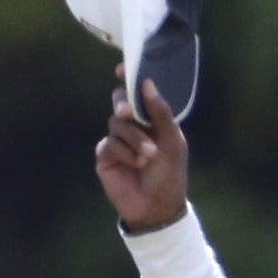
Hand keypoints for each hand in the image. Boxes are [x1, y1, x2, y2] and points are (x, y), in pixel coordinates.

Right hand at [96, 78, 192, 232]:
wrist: (157, 208)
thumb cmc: (170, 175)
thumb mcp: (172, 141)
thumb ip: (160, 112)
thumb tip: (147, 83)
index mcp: (152, 120)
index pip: (138, 94)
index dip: (130, 79)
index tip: (123, 70)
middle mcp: (133, 126)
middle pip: (120, 100)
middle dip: (123, 103)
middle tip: (127, 111)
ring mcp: (118, 140)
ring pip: (116, 124)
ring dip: (134, 138)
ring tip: (148, 156)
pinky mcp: (105, 155)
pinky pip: (109, 143)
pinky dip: (125, 152)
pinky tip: (136, 164)